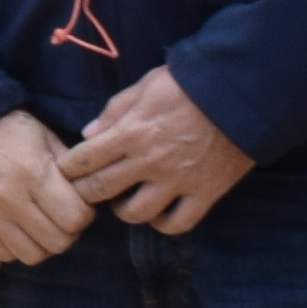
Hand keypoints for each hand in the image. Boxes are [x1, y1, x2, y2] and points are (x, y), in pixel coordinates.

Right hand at [0, 108, 89, 268]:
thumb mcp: (44, 136)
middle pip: (58, 242)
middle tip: (63, 216)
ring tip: (42, 225)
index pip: (75, 218)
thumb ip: (69, 167)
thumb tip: (90, 193)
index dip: (85, 214)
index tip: (80, 204)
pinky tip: (19, 228)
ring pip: (33, 255)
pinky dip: (18, 247)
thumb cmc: (6, 128)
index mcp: (34, 173)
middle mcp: (11, 199)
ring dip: (44, 244)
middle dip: (68, 232)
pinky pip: (5, 254)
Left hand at [57, 68, 254, 236]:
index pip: (83, 159)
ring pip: (135, 213)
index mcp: (131, 132)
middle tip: (84, 190)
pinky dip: (163, 223)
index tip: (64, 171)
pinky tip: (159, 212)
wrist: (243, 93)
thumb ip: (115, 111)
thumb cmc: (191, 84)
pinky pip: (177, 223)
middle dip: (84, 192)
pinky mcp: (205, 193)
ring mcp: (178, 180)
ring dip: (122, 210)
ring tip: (123, 201)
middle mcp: (149, 161)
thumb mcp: (146, 86)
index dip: (67, 168)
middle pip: (100, 190)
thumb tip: (87, 134)